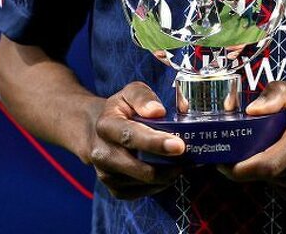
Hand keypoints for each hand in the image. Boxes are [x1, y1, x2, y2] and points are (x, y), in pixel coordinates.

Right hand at [88, 81, 184, 199]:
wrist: (97, 131)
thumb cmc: (121, 109)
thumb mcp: (130, 93)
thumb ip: (143, 97)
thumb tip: (157, 111)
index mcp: (106, 125)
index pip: (131, 136)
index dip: (155, 143)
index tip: (179, 146)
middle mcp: (102, 153)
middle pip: (139, 167)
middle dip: (167, 165)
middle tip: (188, 157)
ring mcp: (106, 174)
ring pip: (143, 182)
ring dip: (166, 175)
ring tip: (182, 162)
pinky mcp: (115, 189)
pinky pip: (142, 192)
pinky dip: (160, 184)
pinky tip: (169, 171)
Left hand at [219, 82, 285, 210]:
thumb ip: (277, 93)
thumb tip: (250, 110)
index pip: (266, 164)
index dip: (238, 168)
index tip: (221, 161)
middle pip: (267, 173)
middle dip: (251, 163)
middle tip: (244, 148)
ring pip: (274, 183)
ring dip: (268, 170)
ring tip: (278, 150)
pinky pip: (284, 193)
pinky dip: (280, 180)